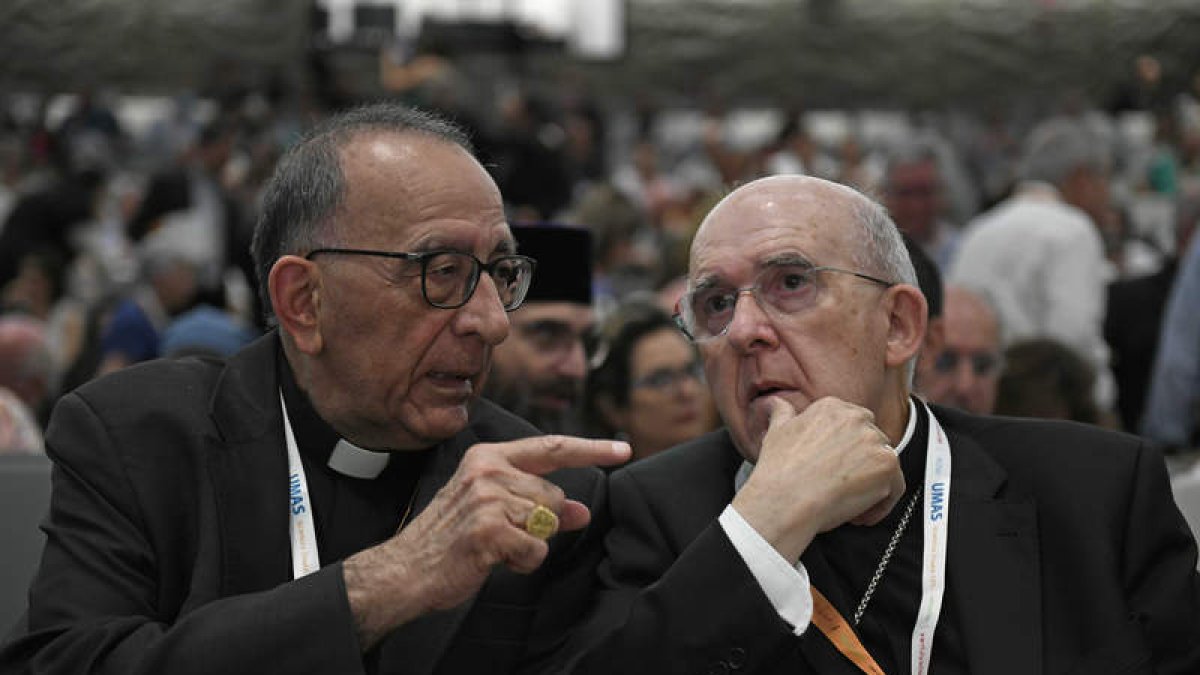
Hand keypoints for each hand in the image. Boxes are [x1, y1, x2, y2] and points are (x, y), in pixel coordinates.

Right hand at [344, 435, 629, 648]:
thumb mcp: (494, 510)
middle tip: (503, 534)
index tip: (623, 449)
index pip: (551, 448)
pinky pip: (535, 549)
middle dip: (541, 522)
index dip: (591, 448)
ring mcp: (487, 497)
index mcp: (488, 457)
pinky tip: (494, 559)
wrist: (407, 569)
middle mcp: (487, 469)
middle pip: (553, 495)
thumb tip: (582, 510)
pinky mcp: (489, 527)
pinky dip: (522, 562)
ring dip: (529, 544)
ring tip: (495, 546)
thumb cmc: (451, 539)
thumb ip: (538, 504)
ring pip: (547, 521)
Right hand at [731, 396, 904, 562]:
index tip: (835, 466)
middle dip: (861, 465)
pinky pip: (895, 487)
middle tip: (841, 486)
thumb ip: (782, 413)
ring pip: (884, 465)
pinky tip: (857, 515)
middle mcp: (857, 418)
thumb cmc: (779, 471)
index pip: (854, 424)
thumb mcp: (776, 432)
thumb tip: (776, 404)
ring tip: (847, 505)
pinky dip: (881, 505)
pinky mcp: (887, 466)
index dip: (847, 450)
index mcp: (832, 407)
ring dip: (871, 486)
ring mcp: (875, 441)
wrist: (786, 499)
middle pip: (872, 442)